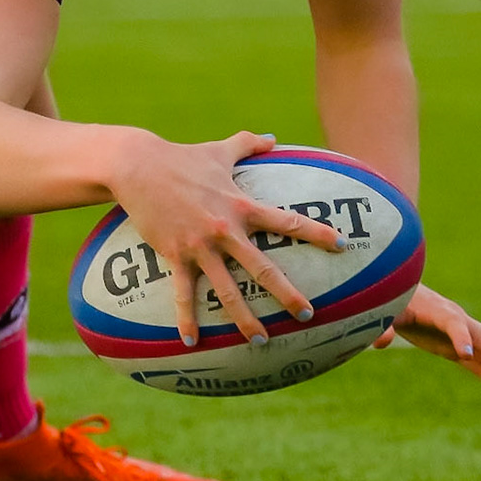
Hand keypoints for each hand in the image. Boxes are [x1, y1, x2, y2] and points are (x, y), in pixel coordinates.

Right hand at [109, 130, 344, 346]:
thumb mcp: (219, 150)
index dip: (316, 233)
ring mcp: (200, 246)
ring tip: (261, 341)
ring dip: (245, 318)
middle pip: (263, 268)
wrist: (139, 166)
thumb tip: (272, 138)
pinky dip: (187, 320)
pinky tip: (192, 342)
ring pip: (228, 290)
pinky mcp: (176, 255)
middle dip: (287, 294)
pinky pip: (183, 294)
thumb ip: (248, 144)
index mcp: (242, 206)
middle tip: (308, 315)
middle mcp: (226, 230)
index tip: (342, 246)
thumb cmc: (181, 157)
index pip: (286, 222)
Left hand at [372, 283, 480, 398]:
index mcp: (437, 310)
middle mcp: (456, 321)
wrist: (402, 292)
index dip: (459, 337)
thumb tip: (379, 342)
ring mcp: (462, 336)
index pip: (452, 323)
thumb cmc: (393, 300)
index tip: (464, 355)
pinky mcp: (460, 349)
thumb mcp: (385, 310)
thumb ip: (384, 324)